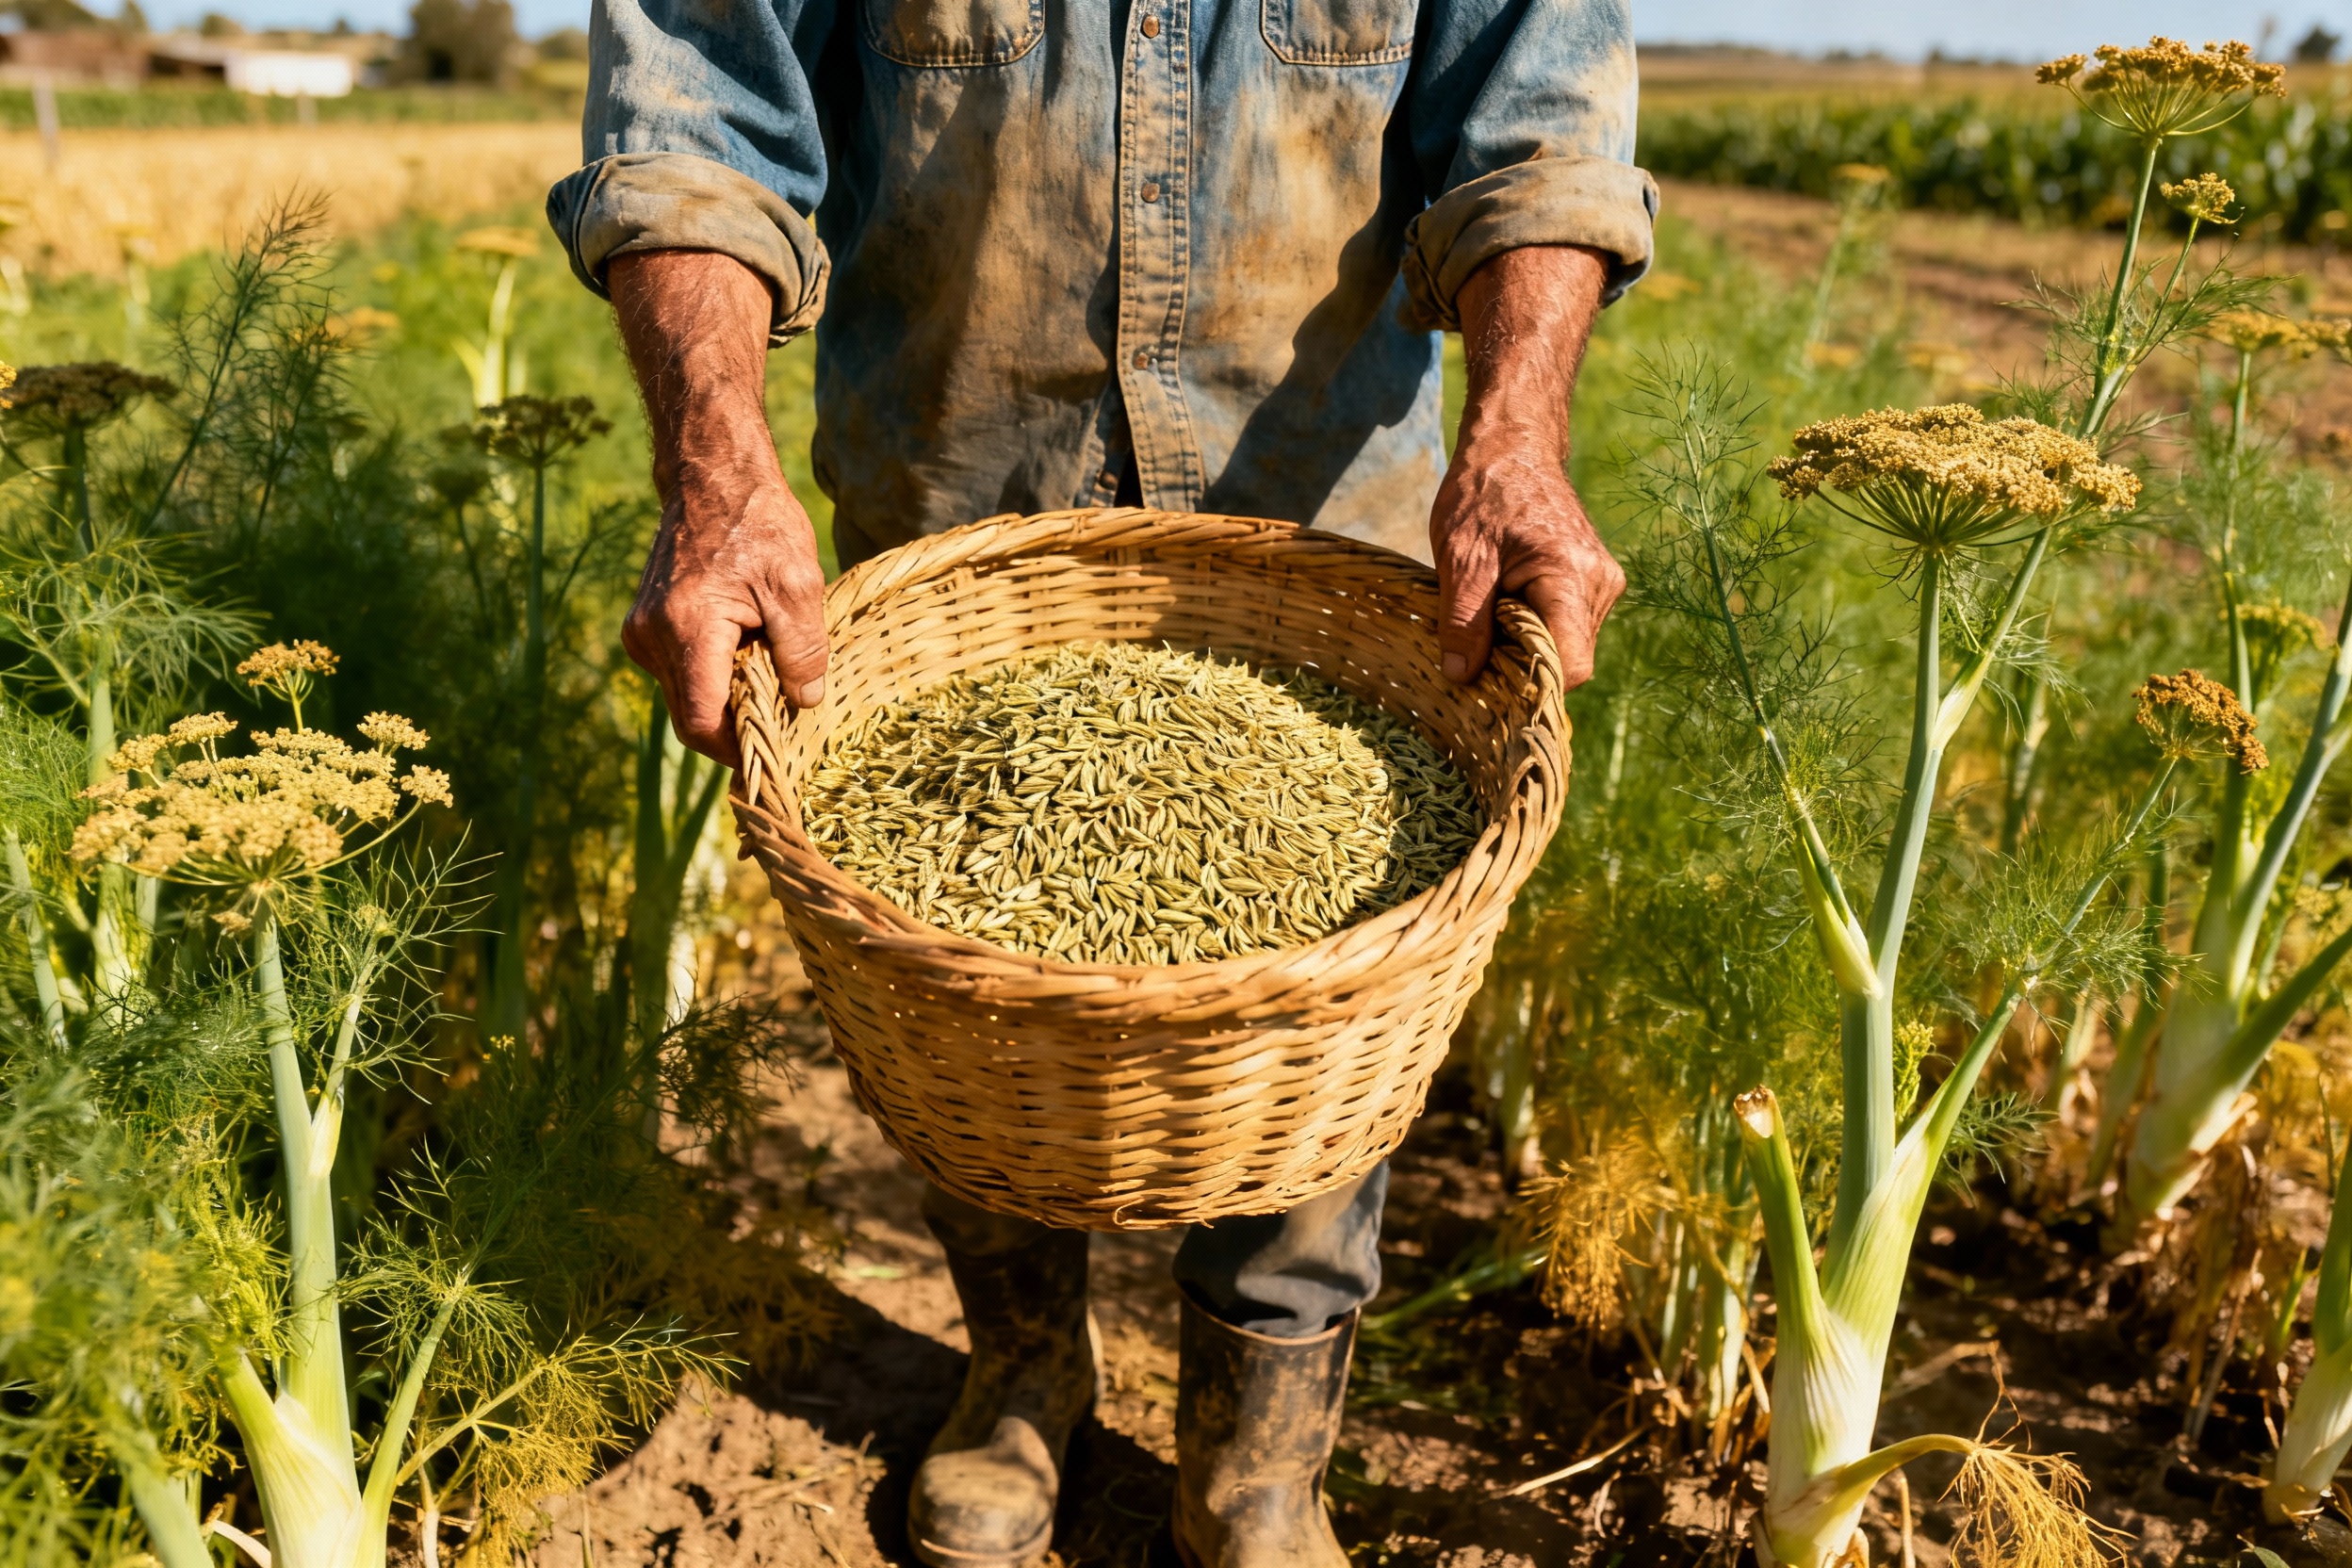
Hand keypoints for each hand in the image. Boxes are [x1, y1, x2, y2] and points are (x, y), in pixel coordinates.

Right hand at [609, 249, 825, 765]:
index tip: (772, 760)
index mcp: (687, 627)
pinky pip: (680, 673)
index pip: (699, 720)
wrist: (712, 477)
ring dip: (725, 700)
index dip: (734, 750)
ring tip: (770, 678)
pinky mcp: (644, 626)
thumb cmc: (759, 523)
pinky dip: (713, 677)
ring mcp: (641, 631)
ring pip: (685, 695)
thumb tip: (804, 705)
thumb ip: (802, 651)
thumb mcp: (798, 584)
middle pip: (691, 713)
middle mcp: (651, 635)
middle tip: (783, 726)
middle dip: (735, 728)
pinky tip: (747, 655)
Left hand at [1433, 244, 1620, 689]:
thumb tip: (1462, 678)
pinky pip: (1564, 627)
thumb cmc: (1483, 493)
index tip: (1489, 682)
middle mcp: (1600, 585)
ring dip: (1524, 643)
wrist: (1512, 446)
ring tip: (1489, 609)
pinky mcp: (1592, 584)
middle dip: (1521, 663)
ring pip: (1565, 646)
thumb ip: (1464, 621)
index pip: (1571, 667)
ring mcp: (1602, 585)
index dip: (1531, 685)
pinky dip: (1531, 626)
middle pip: (1567, 661)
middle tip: (1475, 643)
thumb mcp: (1460, 558)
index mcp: (1572, 578)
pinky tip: (1504, 602)